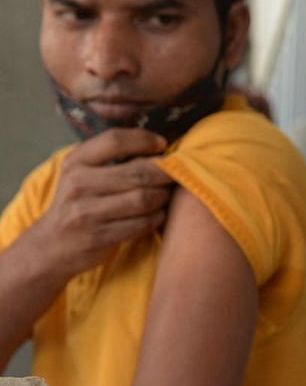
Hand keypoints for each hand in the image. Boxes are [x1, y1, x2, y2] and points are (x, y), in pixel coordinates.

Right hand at [29, 128, 172, 276]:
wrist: (52, 246)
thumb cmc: (78, 203)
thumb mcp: (81, 173)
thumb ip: (109, 157)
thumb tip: (158, 145)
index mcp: (75, 162)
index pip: (114, 140)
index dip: (144, 139)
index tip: (162, 144)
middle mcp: (78, 184)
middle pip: (138, 172)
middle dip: (164, 173)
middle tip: (174, 175)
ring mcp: (87, 213)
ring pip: (143, 199)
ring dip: (163, 197)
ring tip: (165, 195)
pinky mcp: (98, 237)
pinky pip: (142, 223)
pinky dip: (157, 217)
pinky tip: (157, 214)